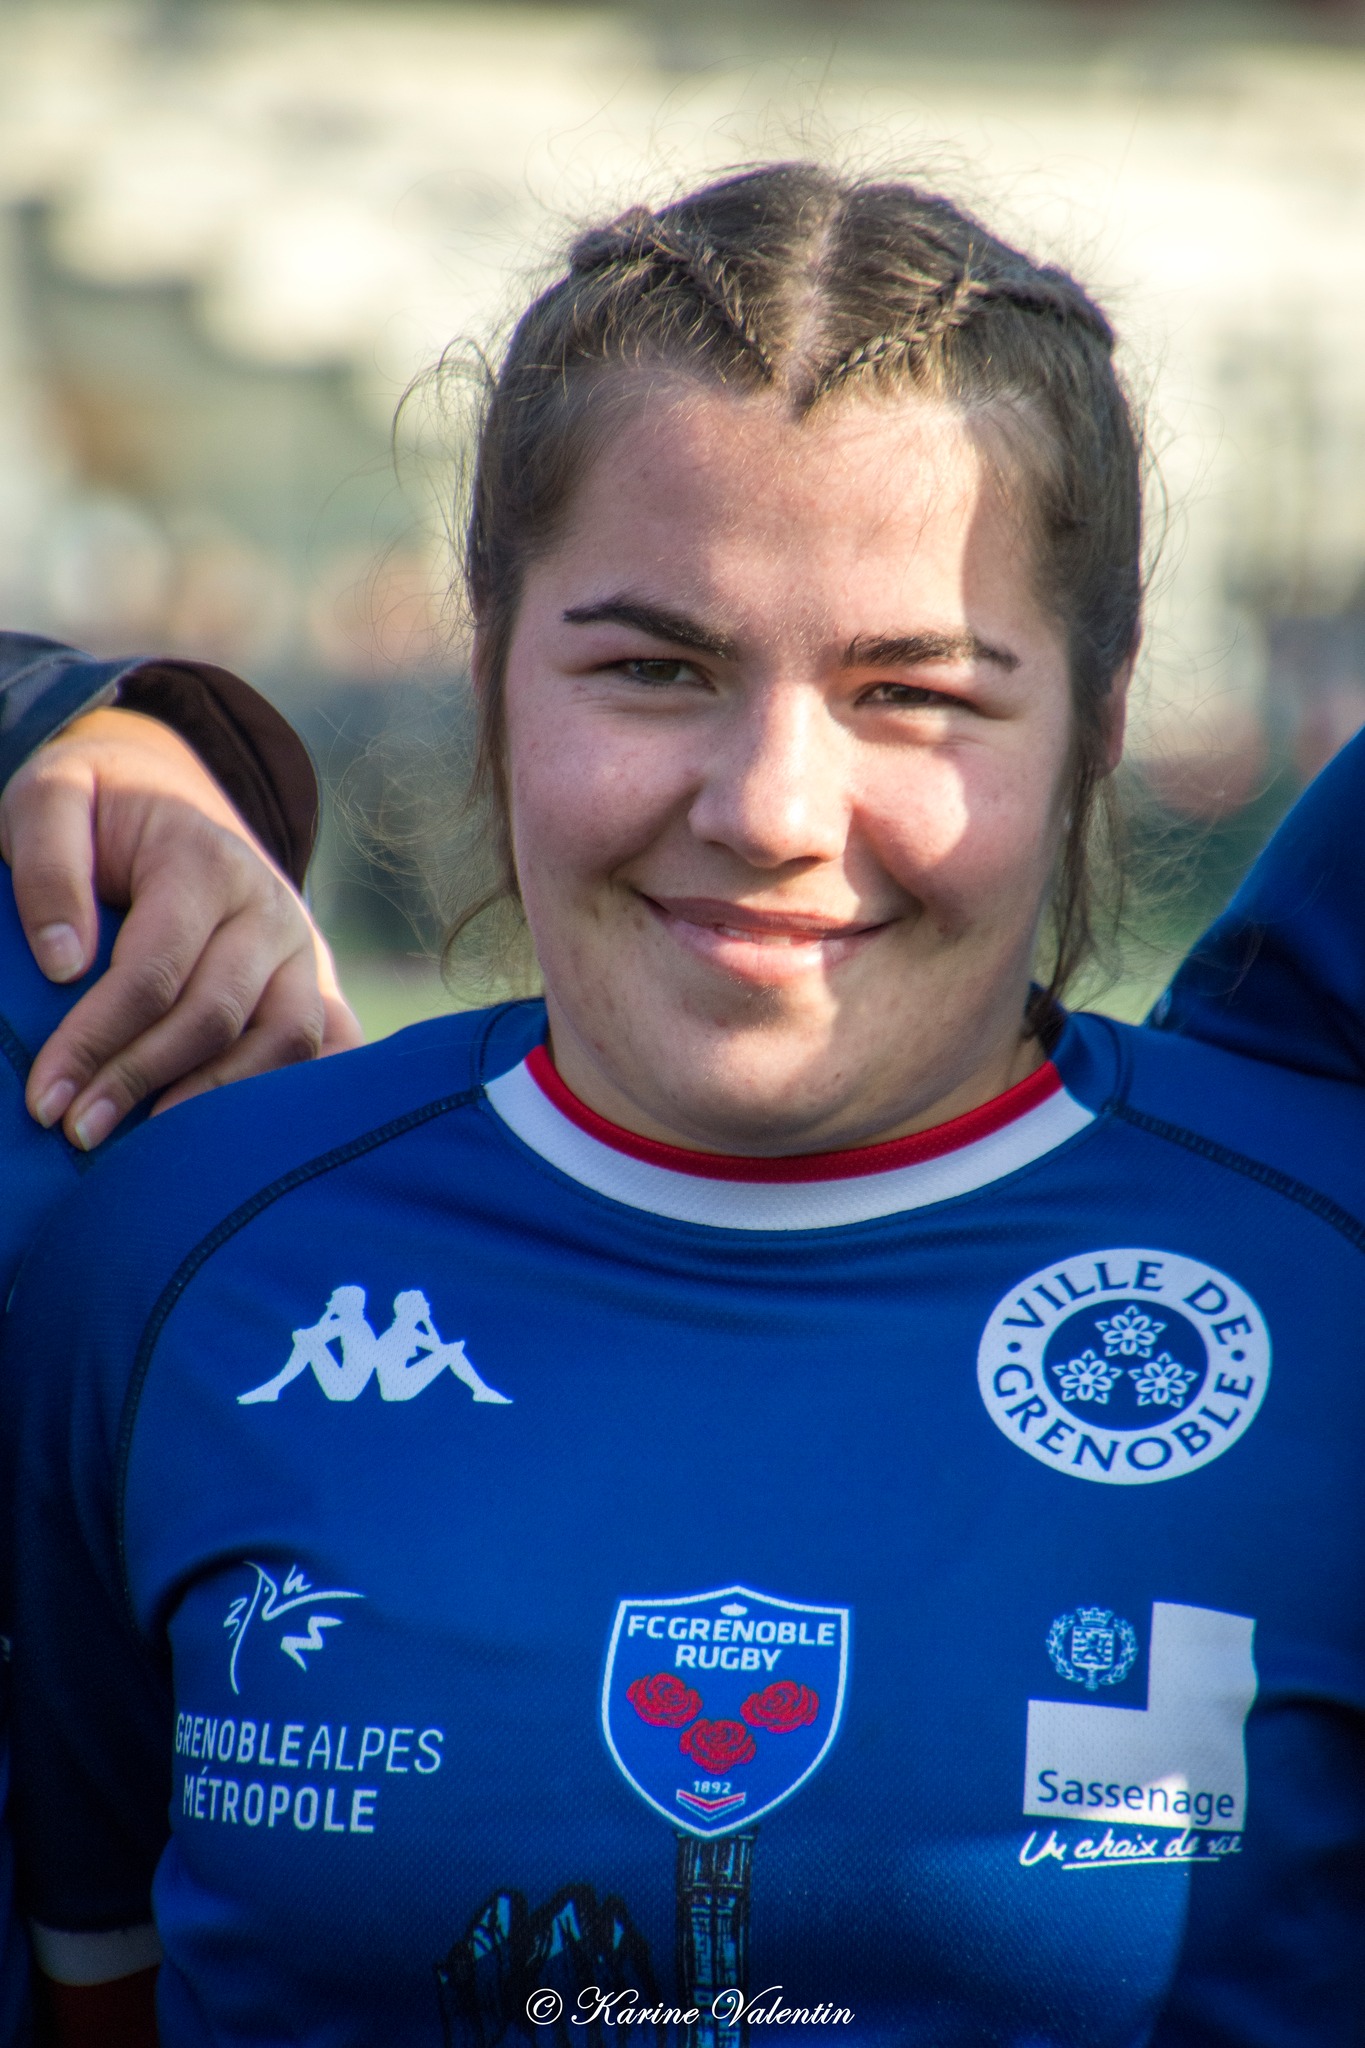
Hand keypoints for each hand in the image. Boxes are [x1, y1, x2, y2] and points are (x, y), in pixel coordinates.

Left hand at [0, 706, 362, 1147]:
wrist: (172, 794)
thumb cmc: (101, 811)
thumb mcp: (51, 800)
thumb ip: (47, 865)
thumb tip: (65, 965)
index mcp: (206, 863)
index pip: (154, 971)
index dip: (97, 1040)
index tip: (46, 1099)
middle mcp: (270, 908)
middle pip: (216, 1016)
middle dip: (141, 1081)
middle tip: (78, 1132)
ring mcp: (304, 948)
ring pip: (285, 1041)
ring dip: (217, 1100)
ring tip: (152, 1146)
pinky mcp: (319, 980)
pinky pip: (331, 1045)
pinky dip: (301, 1092)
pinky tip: (252, 1137)